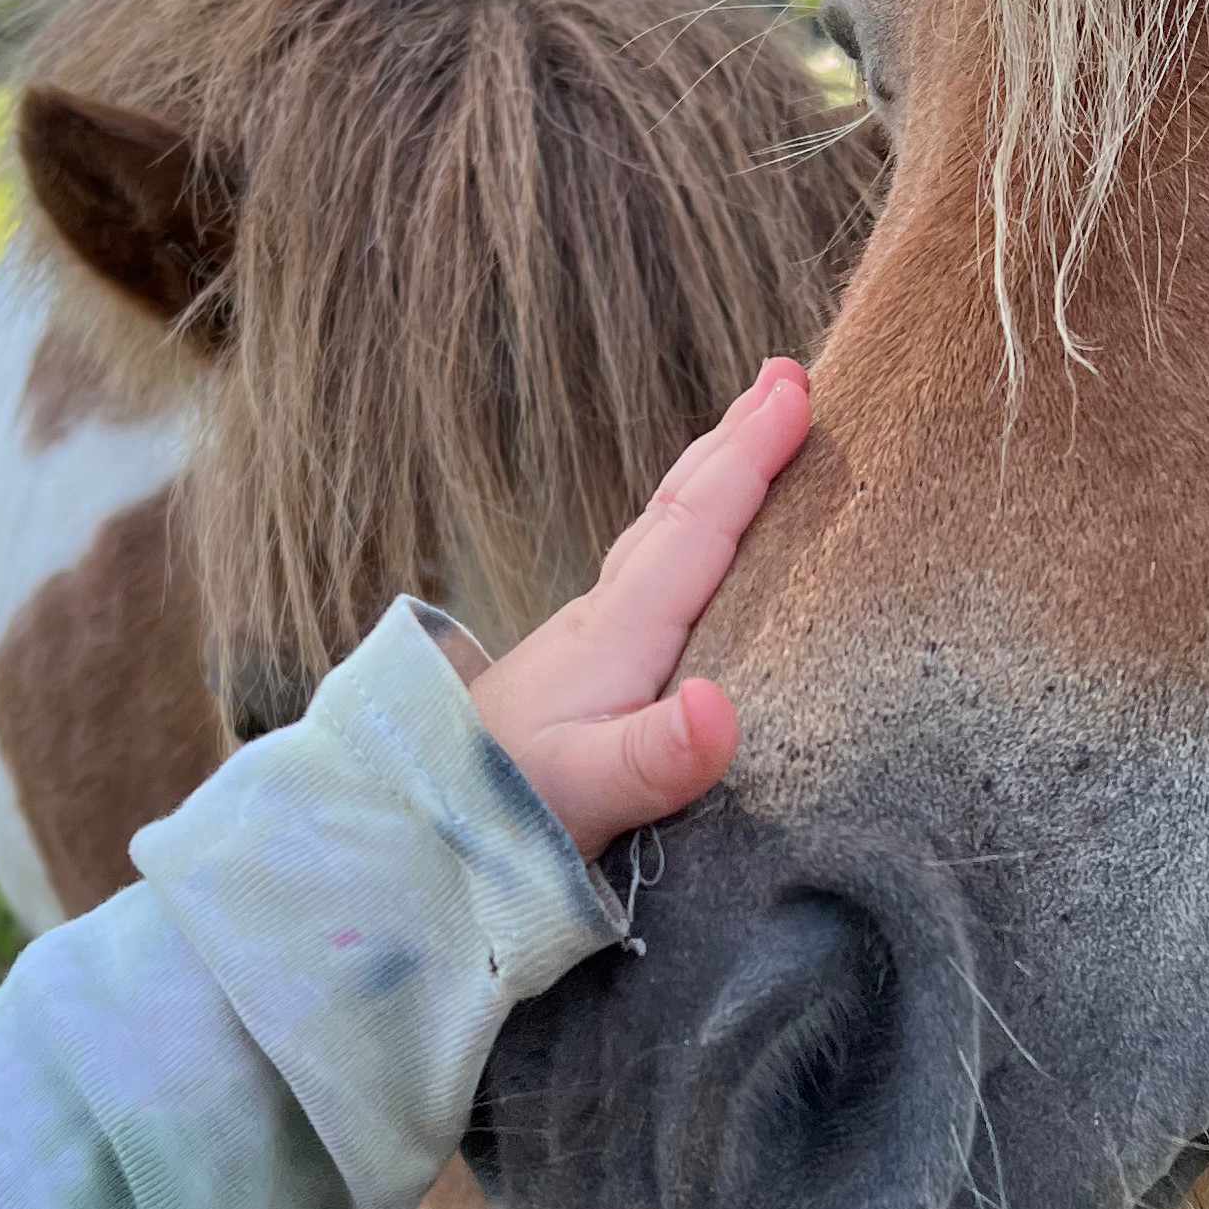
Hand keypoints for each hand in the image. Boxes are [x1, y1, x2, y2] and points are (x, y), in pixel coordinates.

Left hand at [468, 358, 810, 855]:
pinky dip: (692, 535)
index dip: (749, 459)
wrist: (411, 833)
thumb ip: (654, 758)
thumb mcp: (586, 795)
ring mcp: (588, 643)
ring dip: (713, 479)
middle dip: (735, 440)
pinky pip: (655, 576)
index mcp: (617, 635)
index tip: (797, 392)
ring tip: (754, 435)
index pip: (695, 528)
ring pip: (663, 536)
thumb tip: (718, 708)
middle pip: (678, 509)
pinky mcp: (581, 673)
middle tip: (787, 375)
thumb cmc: (501, 814)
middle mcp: (603, 621)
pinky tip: (699, 553)